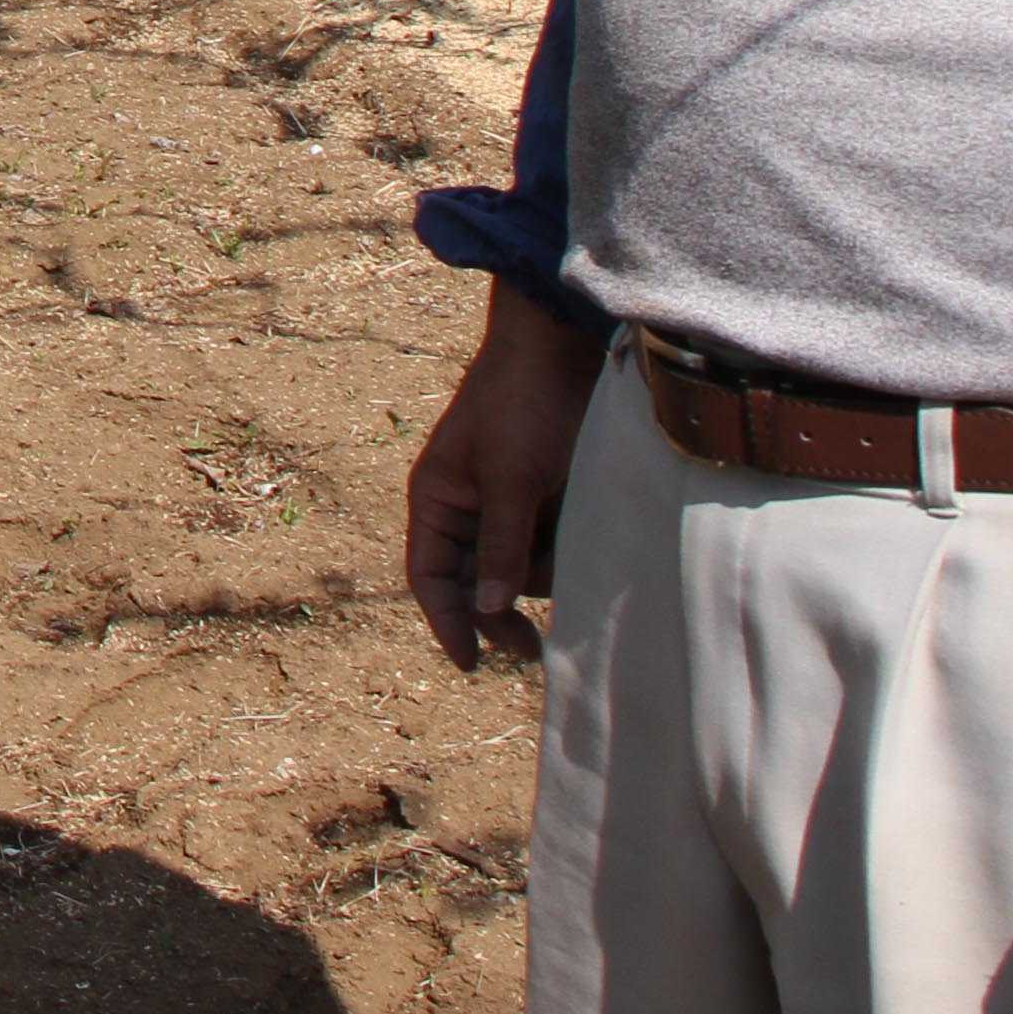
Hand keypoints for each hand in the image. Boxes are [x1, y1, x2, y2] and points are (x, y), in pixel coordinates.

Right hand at [403, 280, 608, 668]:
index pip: (429, 576)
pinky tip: (583, 536)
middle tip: (535, 648)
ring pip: (517, 570)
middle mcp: (467, 508)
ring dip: (542, 576)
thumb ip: (500, 545)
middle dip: (500, 612)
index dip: (445, 621)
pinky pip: (548, 548)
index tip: (470, 664)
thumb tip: (488, 610)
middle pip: (473, 583)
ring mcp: (507, 505)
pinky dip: (563, 553)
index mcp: (438, 498)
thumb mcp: (511, 479)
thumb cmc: (523, 404)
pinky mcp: (543, 501)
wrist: (565, 350)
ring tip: (570, 545)